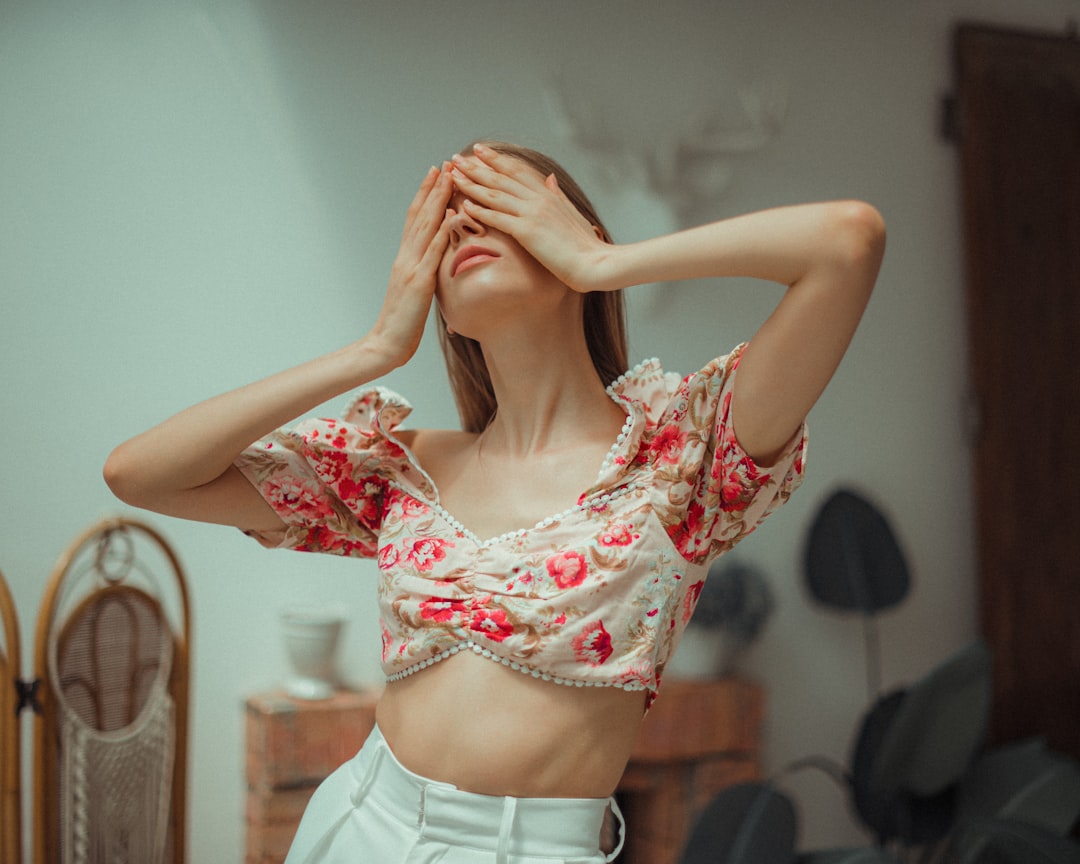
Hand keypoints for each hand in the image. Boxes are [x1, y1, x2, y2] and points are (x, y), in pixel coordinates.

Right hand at [368, 164, 453, 364]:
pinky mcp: (418, 283)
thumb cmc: (403, 324)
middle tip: (447, 163)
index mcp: (406, 258)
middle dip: (434, 187)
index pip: (416, 219)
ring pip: (425, 226)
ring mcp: (411, 268)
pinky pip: (432, 253)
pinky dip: (442, 232)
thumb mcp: (416, 292)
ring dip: (438, 200)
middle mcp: (406, 257)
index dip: (426, 194)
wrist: (386, 344)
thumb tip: (436, 262)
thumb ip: (424, 273)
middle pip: (420, 214)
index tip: (439, 173)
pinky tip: (452, 216)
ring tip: (450, 177)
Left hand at [449, 144, 615, 292]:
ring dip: (472, 184)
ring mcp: (533, 214)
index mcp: (548, 194)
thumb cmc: (585, 245)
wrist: (595, 263)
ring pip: (495, 194)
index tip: (480, 151)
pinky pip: (498, 217)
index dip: (497, 160)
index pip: (517, 171)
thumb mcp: (572, 213)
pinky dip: (480, 210)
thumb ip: (557, 194)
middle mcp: (539, 199)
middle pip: (501, 178)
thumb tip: (550, 178)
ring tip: (453, 176)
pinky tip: (464, 205)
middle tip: (456, 158)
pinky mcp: (528, 232)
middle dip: (476, 167)